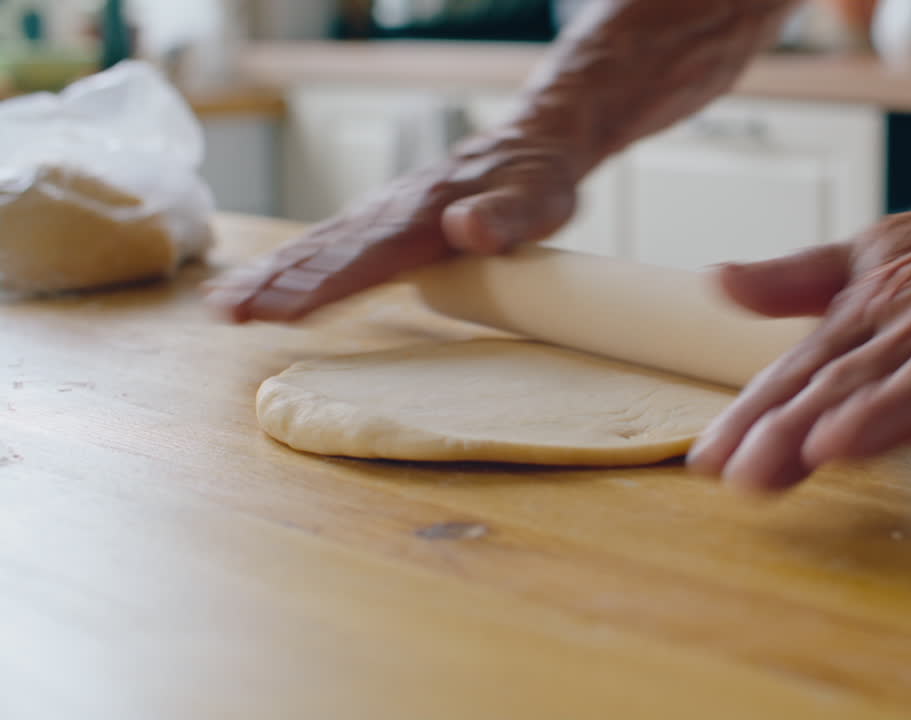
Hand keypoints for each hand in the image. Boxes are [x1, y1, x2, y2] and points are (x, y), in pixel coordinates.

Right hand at [204, 132, 579, 322]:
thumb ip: (506, 217)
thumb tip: (467, 227)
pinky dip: (285, 264)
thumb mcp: (540, 201)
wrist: (530, 143)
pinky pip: (322, 244)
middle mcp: (392, 213)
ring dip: (267, 276)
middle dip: (275, 285)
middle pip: (326, 253)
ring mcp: (379, 215)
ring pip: (314, 248)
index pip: (368, 257)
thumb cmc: (538, 181)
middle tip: (227, 313)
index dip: (325, 286)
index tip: (283, 308)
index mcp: (426, 217)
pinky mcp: (377, 221)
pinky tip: (254, 284)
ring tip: (221, 307)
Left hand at [687, 170, 910, 494]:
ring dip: (884, 413)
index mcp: (870, 307)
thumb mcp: (869, 256)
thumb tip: (716, 284)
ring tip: (834, 449)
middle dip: (794, 427)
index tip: (706, 460)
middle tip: (746, 476)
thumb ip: (796, 281)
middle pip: (850, 379)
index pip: (801, 366)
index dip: (753, 413)